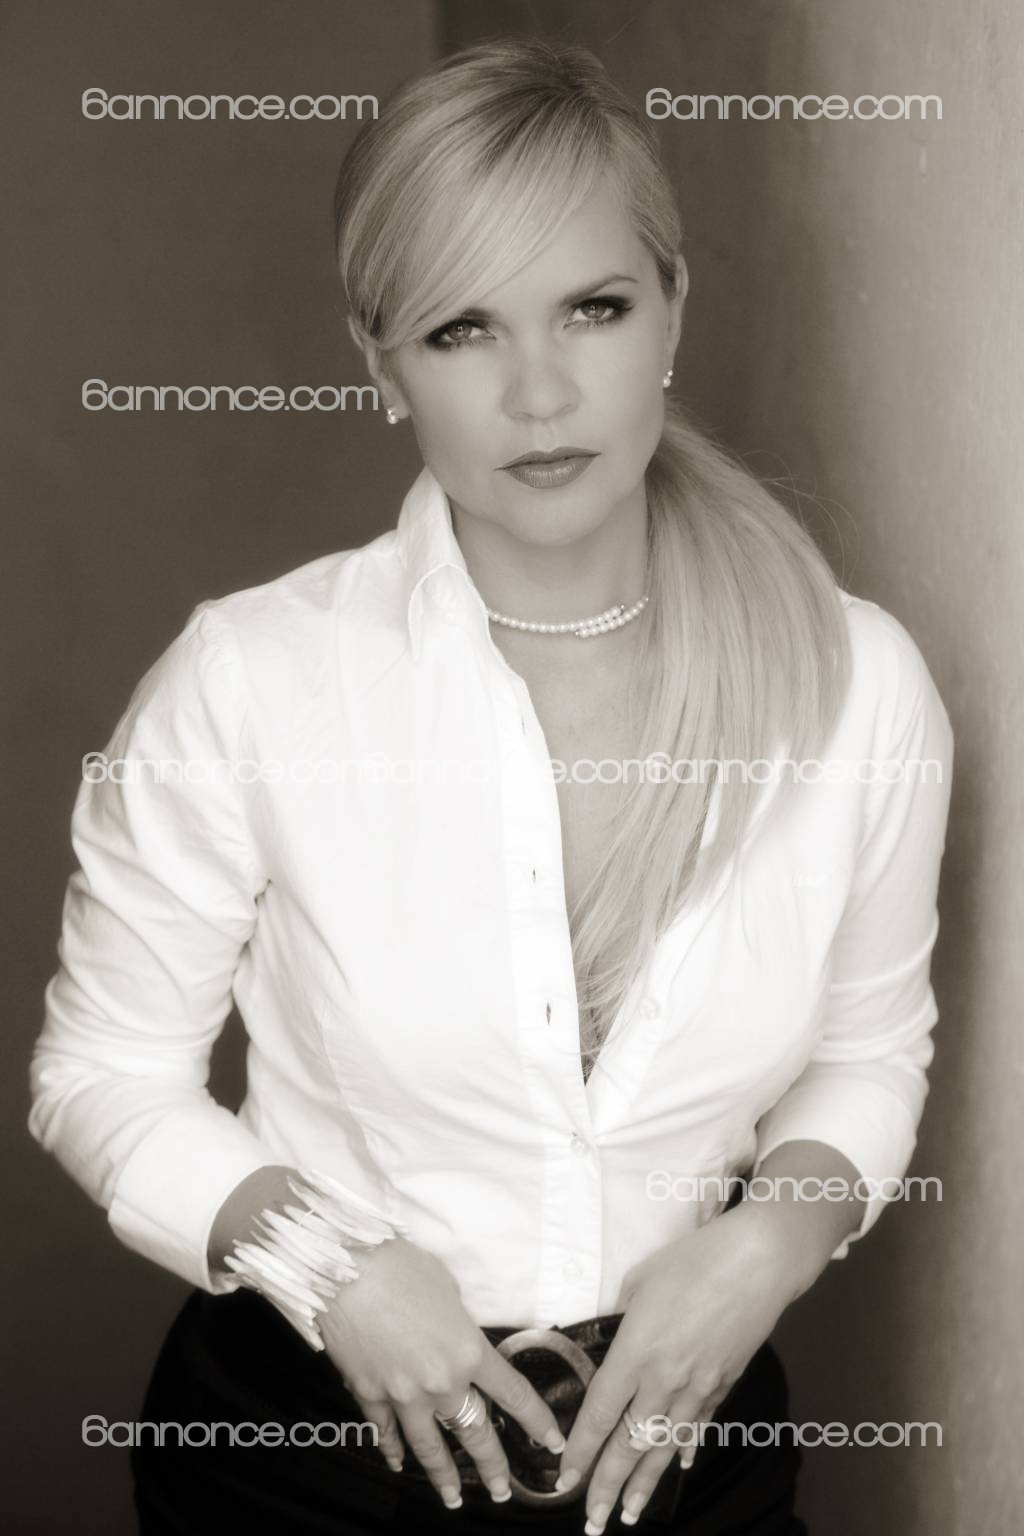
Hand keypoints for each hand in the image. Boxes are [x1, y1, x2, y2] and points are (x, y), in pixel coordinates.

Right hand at [319, 1236, 565, 1509]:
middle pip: (474, 1433)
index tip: (551, 1443)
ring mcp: (402, 1394)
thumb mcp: (447, 1287)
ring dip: (443, 1477)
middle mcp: (440, 1382)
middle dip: (492, 1466)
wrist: (343, 1267)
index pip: (513, 1395)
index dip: (537, 1422)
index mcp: (468, 1350)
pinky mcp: (368, 1394)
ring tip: (452, 1499)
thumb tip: (456, 1335)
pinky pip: (384, 1430)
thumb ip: (458, 1322)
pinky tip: (396, 1461)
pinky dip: (391, 1448)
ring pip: (429, 1447)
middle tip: (502, 1491)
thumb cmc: (399, 1265)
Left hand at [556, 1208, 796, 1533]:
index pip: (601, 1414)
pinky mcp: (724, 1382)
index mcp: (637, 1352)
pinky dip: (685, 1447)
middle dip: (609, 1485)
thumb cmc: (694, 1259)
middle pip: (631, 1443)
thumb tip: (618, 1338)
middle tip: (592, 1522)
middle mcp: (666, 1379)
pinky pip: (699, 1423)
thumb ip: (624, 1317)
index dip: (581, 1452)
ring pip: (665, 1445)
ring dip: (646, 1482)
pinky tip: (676, 1465)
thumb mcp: (642, 1280)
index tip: (564, 1480)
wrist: (759, 1261)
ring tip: (629, 1515)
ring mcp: (699, 1386)